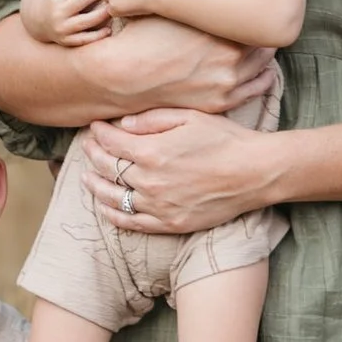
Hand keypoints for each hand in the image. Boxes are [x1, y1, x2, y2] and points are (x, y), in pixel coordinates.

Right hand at [27, 0, 113, 46]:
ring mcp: (62, 28)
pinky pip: (84, 39)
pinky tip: (108, 29)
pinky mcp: (66, 41)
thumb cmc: (57, 2)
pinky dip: (97, 35)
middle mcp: (58, 12)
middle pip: (82, 1)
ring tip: (115, 8)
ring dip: (103, 14)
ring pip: (86, 21)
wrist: (38, 21)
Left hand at [84, 106, 277, 235]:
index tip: (95, 127)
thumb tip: (122, 125)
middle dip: (93, 154)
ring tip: (86, 177)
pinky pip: (132, 223)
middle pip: (107, 168)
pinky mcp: (170, 223)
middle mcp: (149, 181)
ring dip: (95, 186)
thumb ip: (152, 120)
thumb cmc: (226, 139)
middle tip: (88, 146)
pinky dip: (114, 214)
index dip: (98, 133)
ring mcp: (158, 206)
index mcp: (152, 151)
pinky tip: (105, 207)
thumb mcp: (190, 117)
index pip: (110, 142)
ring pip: (113, 197)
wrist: (255, 173)